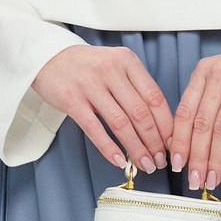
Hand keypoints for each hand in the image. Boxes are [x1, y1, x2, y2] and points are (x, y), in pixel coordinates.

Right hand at [33, 44, 173, 172]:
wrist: (48, 56)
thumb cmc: (87, 66)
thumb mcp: (116, 65)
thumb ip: (136, 87)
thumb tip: (159, 124)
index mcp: (127, 61)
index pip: (155, 98)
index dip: (166, 125)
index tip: (173, 143)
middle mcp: (111, 71)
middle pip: (141, 113)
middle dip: (154, 142)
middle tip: (160, 160)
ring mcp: (90, 85)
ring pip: (121, 123)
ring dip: (136, 148)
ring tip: (144, 164)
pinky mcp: (71, 100)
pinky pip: (94, 129)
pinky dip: (109, 148)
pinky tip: (119, 160)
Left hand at [170, 36, 220, 189]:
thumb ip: (205, 98)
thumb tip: (189, 138)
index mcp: (203, 71)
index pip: (184, 112)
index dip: (179, 142)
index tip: (177, 163)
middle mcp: (218, 75)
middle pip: (201, 125)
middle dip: (196, 157)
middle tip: (194, 180)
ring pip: (220, 130)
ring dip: (214, 160)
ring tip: (211, 179)